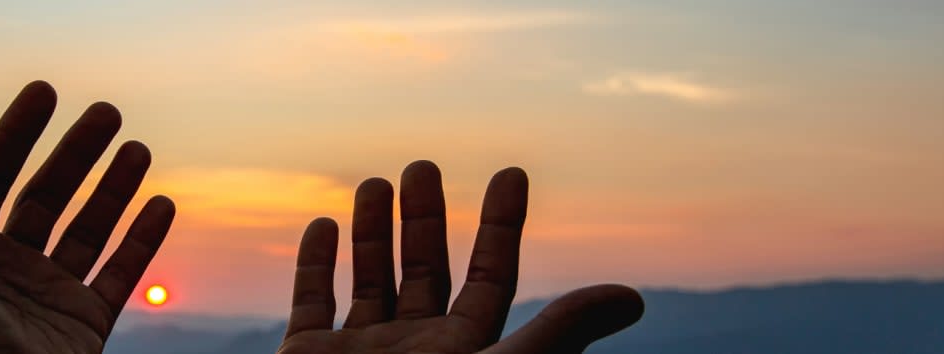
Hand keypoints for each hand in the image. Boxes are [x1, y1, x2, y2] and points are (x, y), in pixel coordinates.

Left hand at [0, 81, 173, 353]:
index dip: (15, 133)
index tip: (44, 92)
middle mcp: (4, 270)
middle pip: (46, 196)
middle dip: (77, 152)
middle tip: (107, 111)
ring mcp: (46, 298)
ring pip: (88, 231)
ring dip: (114, 187)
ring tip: (138, 148)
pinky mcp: (84, 327)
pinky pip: (120, 276)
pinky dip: (143, 241)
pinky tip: (161, 204)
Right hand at [279, 161, 643, 353]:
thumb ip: (560, 333)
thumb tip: (631, 298)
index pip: (491, 276)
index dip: (503, 225)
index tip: (511, 174)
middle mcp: (415, 352)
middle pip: (426, 271)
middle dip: (424, 218)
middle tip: (423, 165)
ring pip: (370, 281)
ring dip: (372, 232)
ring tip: (375, 181)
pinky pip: (311, 305)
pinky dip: (314, 265)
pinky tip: (321, 224)